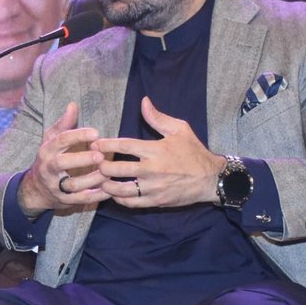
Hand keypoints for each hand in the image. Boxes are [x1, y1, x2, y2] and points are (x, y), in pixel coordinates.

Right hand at [16, 102, 106, 214]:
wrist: (36, 189)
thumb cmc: (49, 159)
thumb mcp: (51, 140)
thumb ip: (64, 124)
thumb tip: (73, 105)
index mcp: (47, 151)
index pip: (60, 140)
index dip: (78, 136)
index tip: (95, 133)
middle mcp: (48, 168)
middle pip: (62, 163)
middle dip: (81, 159)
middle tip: (101, 155)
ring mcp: (55, 186)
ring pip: (73, 184)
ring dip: (92, 179)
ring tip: (109, 172)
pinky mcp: (64, 200)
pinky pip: (81, 199)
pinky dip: (96, 196)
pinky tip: (110, 190)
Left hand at [90, 97, 225, 207]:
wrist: (210, 178)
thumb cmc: (193, 152)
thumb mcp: (180, 129)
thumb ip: (158, 118)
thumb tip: (143, 102)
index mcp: (156, 150)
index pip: (124, 146)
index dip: (106, 145)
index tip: (94, 144)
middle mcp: (152, 170)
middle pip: (117, 169)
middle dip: (102, 166)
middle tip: (96, 162)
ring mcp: (153, 187)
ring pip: (120, 189)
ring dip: (106, 185)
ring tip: (100, 179)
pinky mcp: (156, 201)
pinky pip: (131, 202)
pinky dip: (118, 199)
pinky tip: (113, 193)